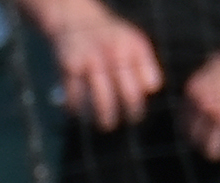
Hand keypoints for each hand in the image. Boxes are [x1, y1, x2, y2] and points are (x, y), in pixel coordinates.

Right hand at [29, 0, 162, 126]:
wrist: (76, 20)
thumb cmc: (110, 37)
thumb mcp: (133, 41)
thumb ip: (146, 64)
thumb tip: (152, 90)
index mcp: (128, 49)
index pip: (136, 85)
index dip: (136, 106)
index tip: (134, 117)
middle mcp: (109, 54)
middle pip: (118, 94)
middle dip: (118, 114)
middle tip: (117, 124)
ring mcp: (87, 61)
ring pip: (96, 99)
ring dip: (100, 116)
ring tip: (104, 125)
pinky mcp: (67, 68)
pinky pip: (74, 97)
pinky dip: (77, 109)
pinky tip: (81, 114)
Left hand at [179, 40, 219, 157]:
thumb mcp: (217, 66)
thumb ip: (202, 85)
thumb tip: (190, 102)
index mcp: (195, 90)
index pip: (184, 124)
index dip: (195, 132)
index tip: (208, 134)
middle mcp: (204, 103)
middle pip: (196, 140)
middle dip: (209, 142)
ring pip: (212, 150)